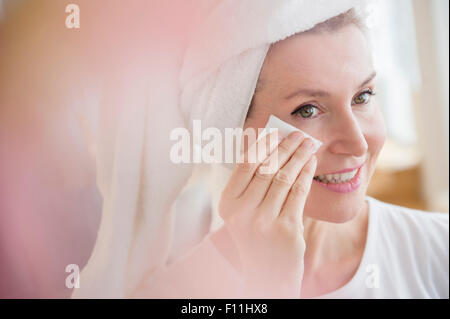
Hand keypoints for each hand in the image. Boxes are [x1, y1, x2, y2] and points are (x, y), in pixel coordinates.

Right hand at [218, 130, 316, 297]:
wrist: (267, 275)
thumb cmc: (256, 237)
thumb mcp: (243, 212)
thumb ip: (250, 184)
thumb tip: (264, 145)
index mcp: (228, 204)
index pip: (245, 165)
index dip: (262, 145)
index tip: (275, 132)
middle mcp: (243, 212)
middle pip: (266, 168)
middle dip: (285, 147)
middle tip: (298, 134)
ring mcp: (264, 221)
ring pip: (284, 178)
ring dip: (299, 157)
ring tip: (309, 144)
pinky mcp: (287, 229)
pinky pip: (298, 193)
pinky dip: (306, 174)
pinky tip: (311, 163)